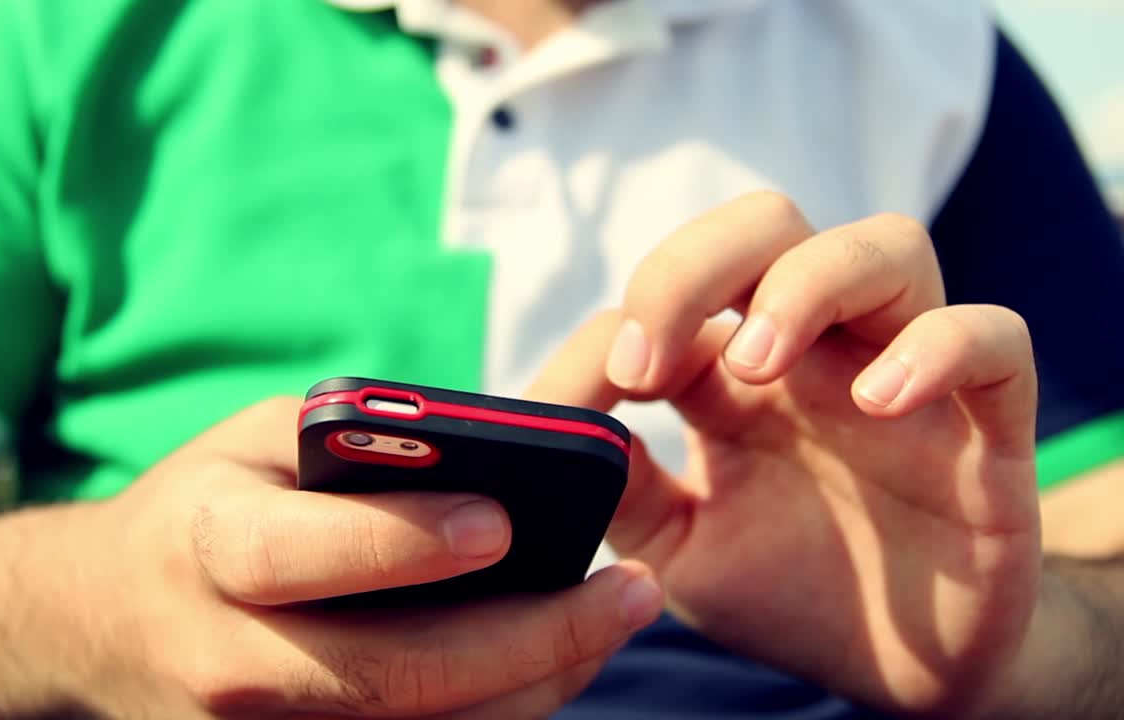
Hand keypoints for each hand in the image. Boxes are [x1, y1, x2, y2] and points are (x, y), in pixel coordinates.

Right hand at [75, 397, 662, 717]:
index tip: (501, 522)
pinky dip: (498, 711)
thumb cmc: (205, 507)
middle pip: (392, 672)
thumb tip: (488, 463)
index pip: (301, 556)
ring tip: (614, 619)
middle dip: (527, 637)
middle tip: (627, 590)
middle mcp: (229, 659)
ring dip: (536, 681)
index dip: (400, 542)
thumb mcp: (257, 442)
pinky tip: (555, 662)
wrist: (110, 622)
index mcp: (207, 548)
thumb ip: (356, 443)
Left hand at [528, 192, 1041, 717]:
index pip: (684, 282)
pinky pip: (997, 340)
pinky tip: (880, 400)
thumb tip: (552, 417)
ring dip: (808, 284)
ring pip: (889, 247)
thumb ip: (617, 479)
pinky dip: (942, 346)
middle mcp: (822, 353)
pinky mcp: (987, 431)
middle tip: (652, 366)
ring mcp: (906, 380)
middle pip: (771, 224)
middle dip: (697, 264)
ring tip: (755, 367)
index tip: (605, 383)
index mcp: (740, 371)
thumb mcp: (672, 542)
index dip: (634, 312)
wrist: (888, 673)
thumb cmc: (779, 591)